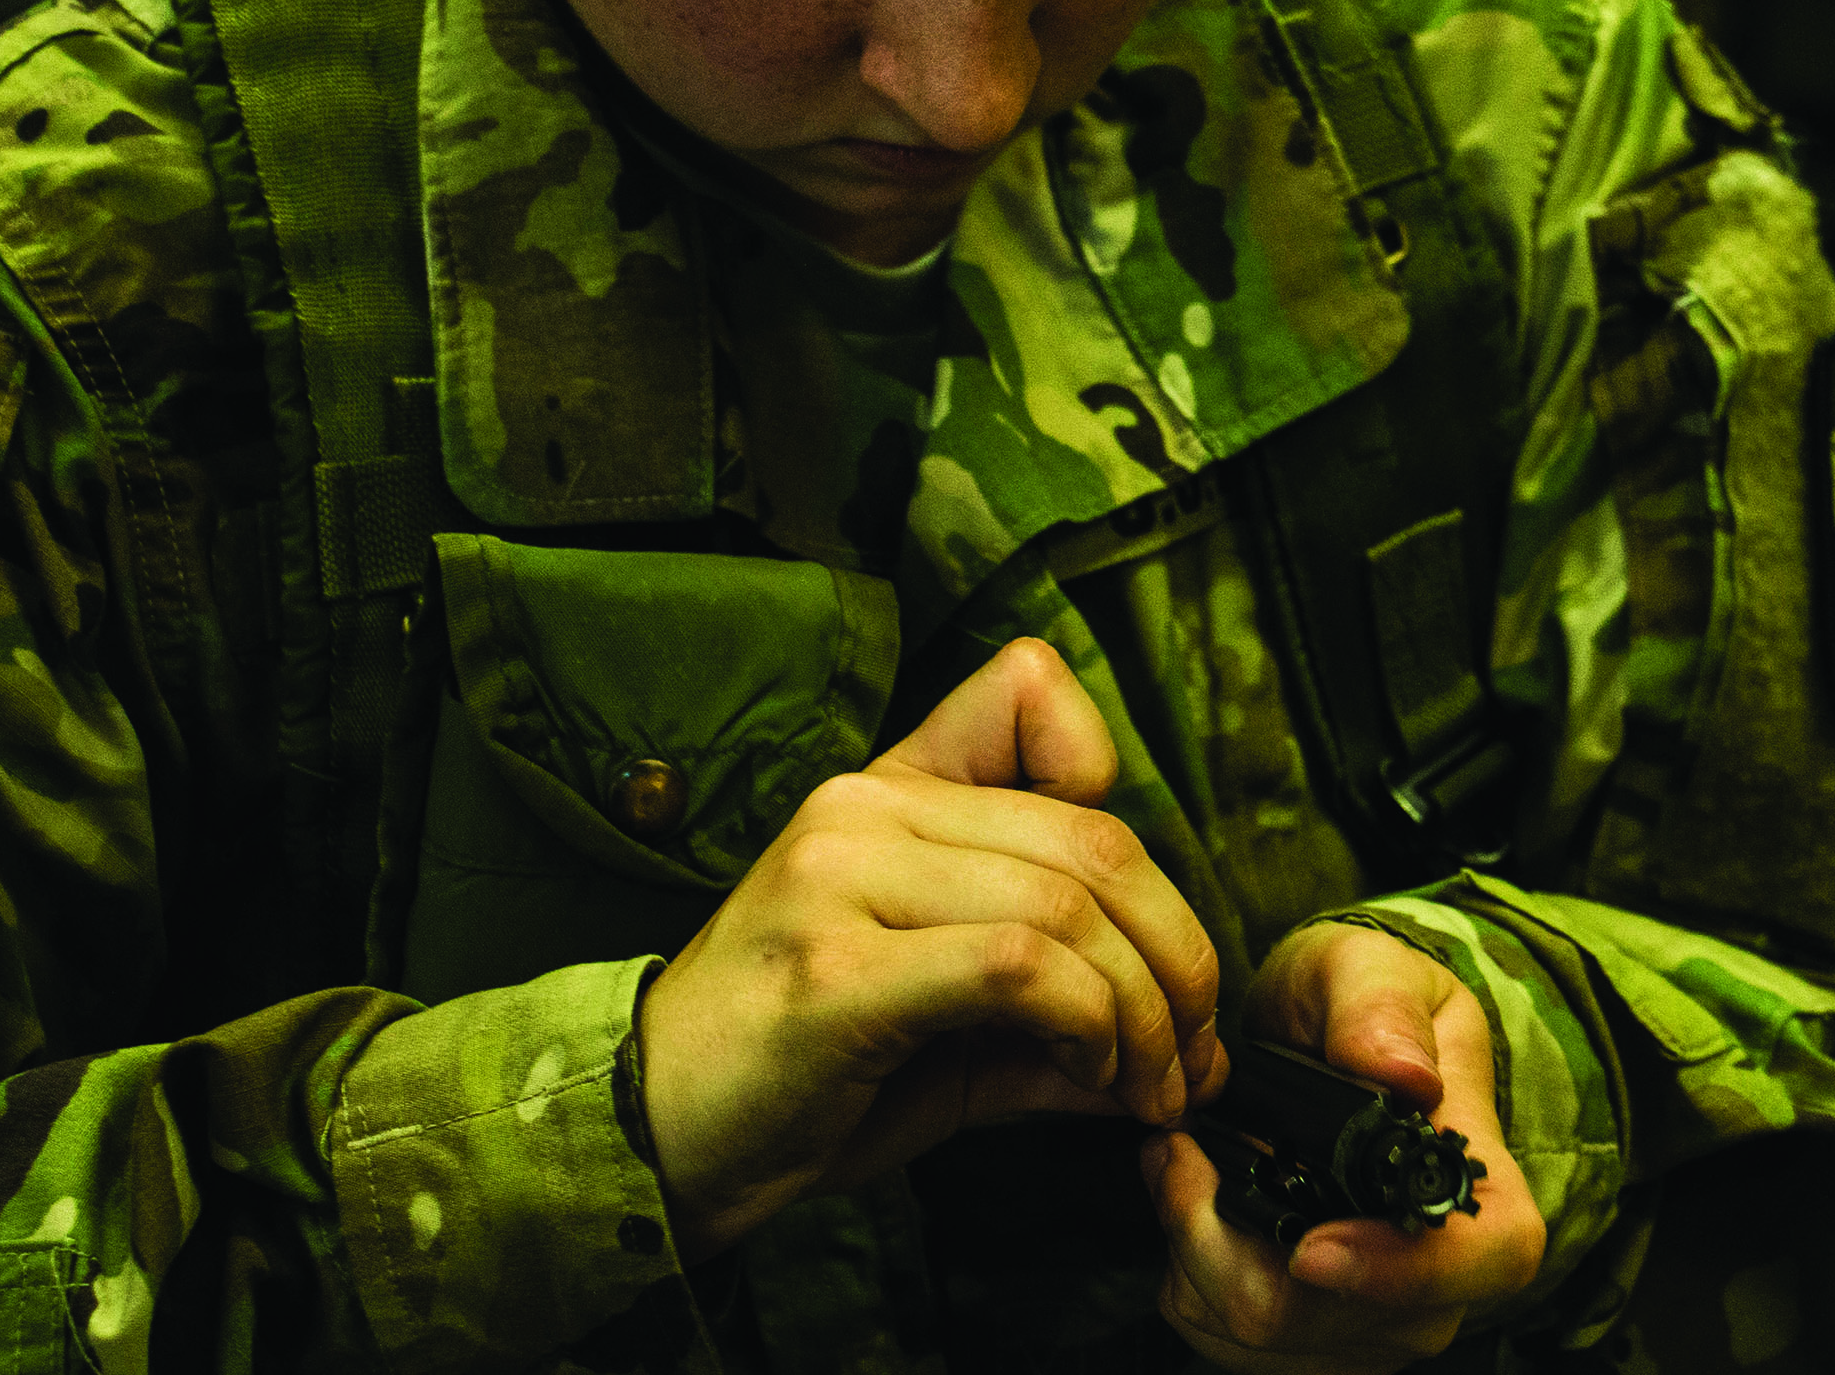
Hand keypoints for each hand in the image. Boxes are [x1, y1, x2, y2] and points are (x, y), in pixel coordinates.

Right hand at [638, 638, 1227, 1259]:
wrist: (645, 1139)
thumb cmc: (799, 1078)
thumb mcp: (949, 1024)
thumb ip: (1062, 1010)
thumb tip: (1185, 1055)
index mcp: (887, 791)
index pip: (1031, 694)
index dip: (1120, 787)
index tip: (1150, 925)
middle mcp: (862, 808)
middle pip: (1092, 837)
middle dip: (1177, 954)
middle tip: (1190, 1056)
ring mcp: (841, 877)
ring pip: (1065, 904)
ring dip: (1141, 1012)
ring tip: (1148, 1088)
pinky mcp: (836, 971)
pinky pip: (1017, 965)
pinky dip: (1089, 1025)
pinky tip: (1091, 1078)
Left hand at [1144, 923, 1546, 1374]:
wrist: (1329, 1046)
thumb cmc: (1359, 1005)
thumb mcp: (1370, 968)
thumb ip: (1380, 1006)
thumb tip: (1403, 1074)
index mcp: (1486, 1196)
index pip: (1475, 1264)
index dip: (1390, 1272)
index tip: (1305, 1248)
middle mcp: (1441, 1286)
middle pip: (1325, 1317)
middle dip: (1222, 1239)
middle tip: (1178, 1146)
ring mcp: (1376, 1326)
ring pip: (1255, 1337)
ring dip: (1191, 1252)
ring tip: (1183, 1164)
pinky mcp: (1312, 1344)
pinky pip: (1221, 1340)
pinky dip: (1186, 1278)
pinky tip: (1193, 1210)